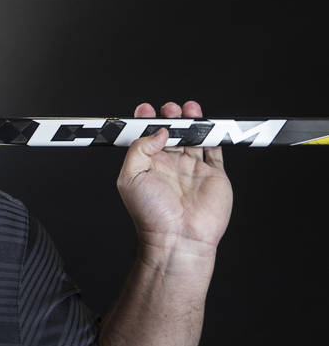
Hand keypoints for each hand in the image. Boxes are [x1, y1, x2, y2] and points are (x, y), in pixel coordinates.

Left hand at [117, 101, 232, 255]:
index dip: (147, 122)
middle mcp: (170, 166)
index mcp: (149, 166)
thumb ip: (139, 149)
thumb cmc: (151, 213)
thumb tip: (158, 131)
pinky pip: (215, 149)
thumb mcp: (130, 177)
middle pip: (172, 134)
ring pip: (194, 138)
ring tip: (188, 108)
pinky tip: (207, 124)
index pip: (147, 138)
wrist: (179, 237)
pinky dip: (213, 135)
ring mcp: (193, 170)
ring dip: (192, 121)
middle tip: (169, 108)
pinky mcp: (214, 175)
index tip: (145, 110)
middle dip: (171, 117)